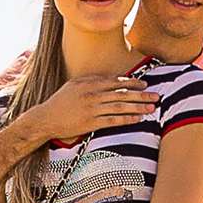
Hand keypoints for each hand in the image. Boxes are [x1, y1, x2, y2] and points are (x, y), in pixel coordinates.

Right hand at [25, 71, 154, 144]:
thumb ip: (92, 80)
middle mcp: (93, 94)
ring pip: (121, 106)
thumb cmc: (60, 101)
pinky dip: (127, 119)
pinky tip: (138, 119)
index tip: (144, 84)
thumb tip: (109, 79)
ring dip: (138, 107)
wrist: (46, 118)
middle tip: (156, 96)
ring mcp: (93, 109)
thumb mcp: (74, 85)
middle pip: (122, 93)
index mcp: (90, 83)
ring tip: (151, 108)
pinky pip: (113, 120)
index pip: (116, 81)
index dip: (132, 83)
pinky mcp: (91, 123)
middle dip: (141, 94)